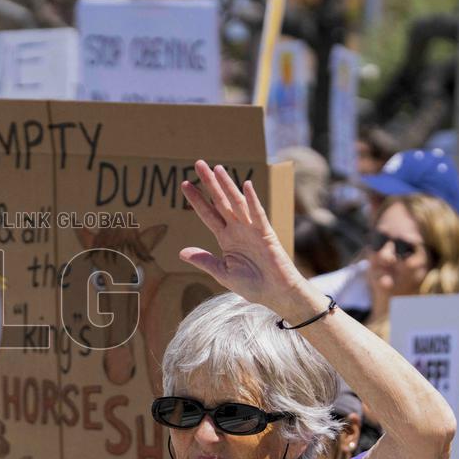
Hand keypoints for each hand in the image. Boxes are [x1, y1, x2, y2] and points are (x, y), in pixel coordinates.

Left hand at [180, 160, 312, 316]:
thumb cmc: (252, 285)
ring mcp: (252, 229)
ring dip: (227, 186)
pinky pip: (258, 215)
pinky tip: (245, 186)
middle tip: (198, 164)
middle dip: (209, 183)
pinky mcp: (266, 234)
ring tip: (216, 169)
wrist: (276, 294)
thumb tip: (182, 252)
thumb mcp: (222, 273)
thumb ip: (204, 260)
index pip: (208, 214)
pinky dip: (252, 200)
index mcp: (226, 238)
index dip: (197, 199)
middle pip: (220, 201)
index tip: (185, 184)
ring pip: (237, 203)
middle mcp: (238, 229)